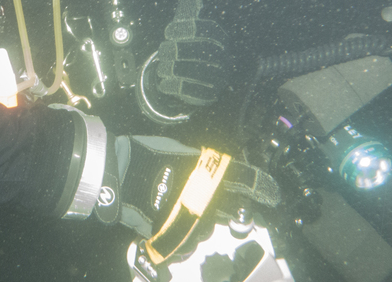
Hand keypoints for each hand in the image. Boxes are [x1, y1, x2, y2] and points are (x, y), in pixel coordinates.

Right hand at [95, 136, 279, 246]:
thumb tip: (218, 165)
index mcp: (209, 173)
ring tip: (180, 210)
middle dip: (227, 209)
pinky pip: (187, 242)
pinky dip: (182, 237)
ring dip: (201, 222)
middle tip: (211, 202)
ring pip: (208, 228)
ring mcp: (192, 219)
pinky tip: (170, 225)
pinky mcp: (176, 235)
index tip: (271, 194)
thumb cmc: (147, 155)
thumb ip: (201, 160)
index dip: (263, 187)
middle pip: (231, 210)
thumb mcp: (180, 149)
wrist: (119, 173)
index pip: (247, 181)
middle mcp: (206, 198)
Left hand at [157, 0, 230, 105]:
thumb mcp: (188, 22)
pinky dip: (171, 85)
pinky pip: (189, 92)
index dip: (186, 30)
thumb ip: (189, 2)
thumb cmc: (189, 43)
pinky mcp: (207, 96)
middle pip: (198, 52)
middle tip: (164, 50)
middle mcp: (223, 59)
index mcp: (220, 39)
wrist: (191, 75)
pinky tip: (165, 81)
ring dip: (171, 68)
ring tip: (164, 66)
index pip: (208, 31)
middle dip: (174, 50)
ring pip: (192, 72)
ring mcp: (217, 79)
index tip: (169, 31)